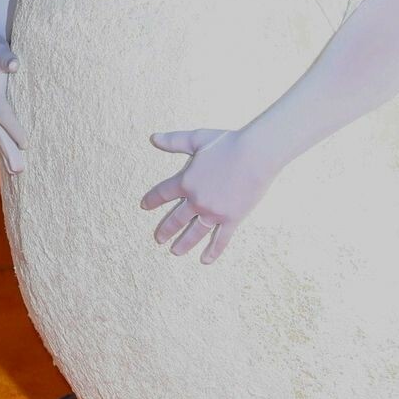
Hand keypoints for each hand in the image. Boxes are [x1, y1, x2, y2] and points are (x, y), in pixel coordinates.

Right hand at [0, 27, 24, 173]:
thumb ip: (5, 57)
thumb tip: (14, 65)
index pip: (3, 114)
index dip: (14, 129)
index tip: (26, 144)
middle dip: (8, 151)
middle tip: (19, 171)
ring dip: (7, 153)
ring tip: (17, 172)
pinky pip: (0, 130)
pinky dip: (6, 145)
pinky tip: (13, 157)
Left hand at [140, 126, 278, 263]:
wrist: (255, 156)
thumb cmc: (226, 143)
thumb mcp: (196, 139)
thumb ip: (173, 141)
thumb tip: (153, 138)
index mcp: (186, 181)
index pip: (163, 193)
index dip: (152, 200)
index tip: (144, 206)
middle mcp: (197, 200)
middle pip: (176, 218)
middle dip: (166, 229)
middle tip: (158, 239)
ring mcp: (214, 212)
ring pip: (195, 233)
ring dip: (184, 243)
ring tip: (175, 252)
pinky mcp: (232, 219)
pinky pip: (220, 240)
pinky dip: (213, 251)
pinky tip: (205, 260)